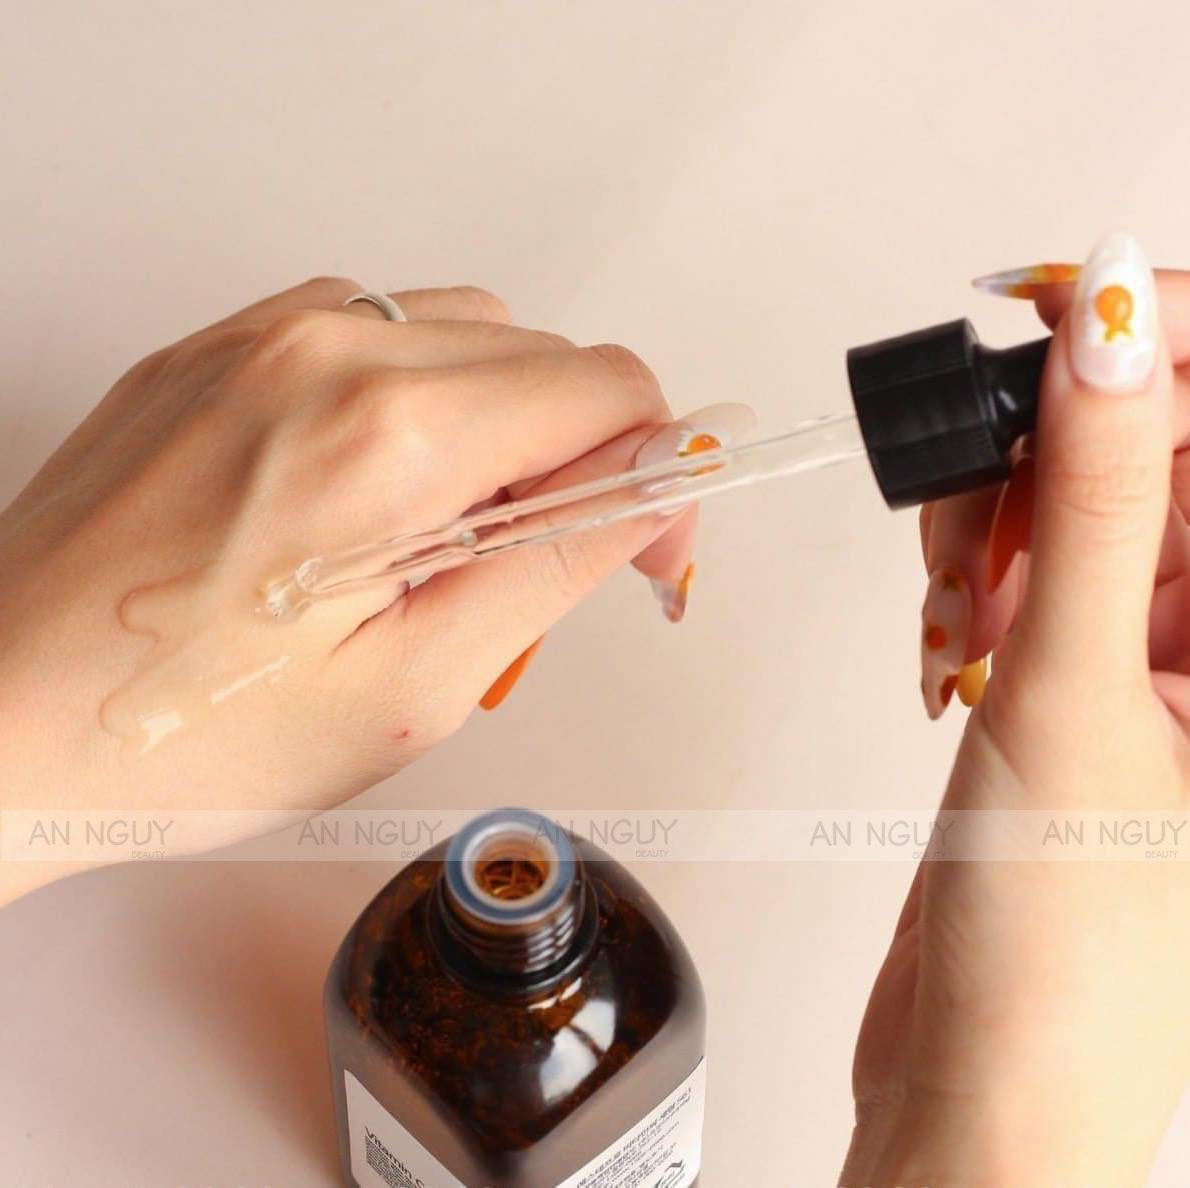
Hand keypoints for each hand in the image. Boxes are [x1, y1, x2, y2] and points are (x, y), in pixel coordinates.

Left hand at [0, 278, 747, 903]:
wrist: (1, 722)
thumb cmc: (184, 733)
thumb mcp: (415, 685)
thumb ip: (557, 566)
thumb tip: (655, 491)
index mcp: (390, 435)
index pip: (608, 387)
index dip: (656, 471)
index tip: (645, 547)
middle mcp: (325, 348)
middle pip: (545, 356)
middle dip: (574, 461)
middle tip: (524, 573)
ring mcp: (261, 335)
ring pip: (465, 336)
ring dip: (494, 430)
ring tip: (432, 546)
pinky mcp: (219, 348)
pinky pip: (372, 339)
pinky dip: (411, 406)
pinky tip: (366, 500)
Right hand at [843, 233, 1189, 1185]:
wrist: (974, 1084)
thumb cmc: (1060, 955)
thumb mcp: (1071, 690)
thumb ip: (1087, 497)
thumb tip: (1112, 326)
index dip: (1167, 353)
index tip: (1075, 311)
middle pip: (1160, 461)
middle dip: (1056, 455)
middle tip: (981, 498)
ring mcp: (1161, 666)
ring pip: (1083, 511)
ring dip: (999, 525)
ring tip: (956, 605)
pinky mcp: (1080, 684)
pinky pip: (1035, 572)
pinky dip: (977, 576)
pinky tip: (947, 628)